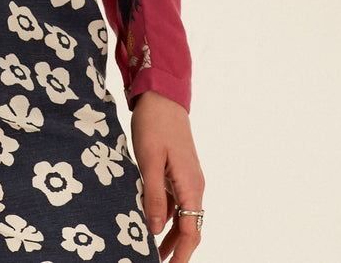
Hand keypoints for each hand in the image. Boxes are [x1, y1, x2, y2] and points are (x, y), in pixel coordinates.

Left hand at [131, 90, 204, 261]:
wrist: (162, 95)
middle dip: (175, 249)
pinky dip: (163, 214)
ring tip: (150, 251)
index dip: (181, 254)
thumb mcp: (149, 160)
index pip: (191, 231)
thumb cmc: (155, 124)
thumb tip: (154, 229)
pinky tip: (148, 219)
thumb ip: (153, 195)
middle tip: (156, 262)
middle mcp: (193, 185)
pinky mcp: (177, 170)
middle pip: (188, 226)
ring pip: (180, 214)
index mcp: (191, 185)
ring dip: (168, 234)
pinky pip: (173, 199)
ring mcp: (185, 177)